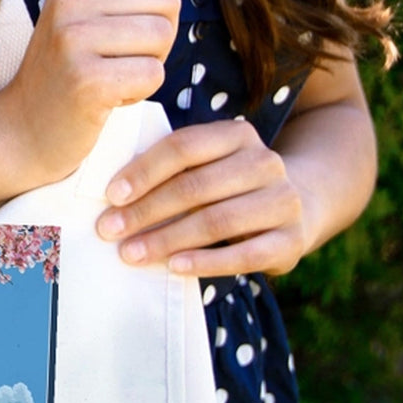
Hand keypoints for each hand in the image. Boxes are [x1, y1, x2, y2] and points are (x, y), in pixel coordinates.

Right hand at [0, 0, 179, 185]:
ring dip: (150, 66)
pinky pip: (153, 75)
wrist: (22, 133)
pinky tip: (111, 99)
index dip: (154, 4)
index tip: (123, 34)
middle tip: (123, 61)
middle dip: (159, 38)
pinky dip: (141, 93)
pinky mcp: (87, 82)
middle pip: (166, 0)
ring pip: (162, 36)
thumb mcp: (74, 19)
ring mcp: (74, 43)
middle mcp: (69, 4)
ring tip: (115, 79)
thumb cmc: (61, 78)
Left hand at [97, 120, 309, 275]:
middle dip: (146, 211)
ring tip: (131, 253)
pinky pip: (245, 254)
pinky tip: (174, 267)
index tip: (110, 196)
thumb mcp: (203, 168)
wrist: (294, 209)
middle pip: (195, 186)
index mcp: (238, 135)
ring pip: (217, 221)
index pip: (184, 147)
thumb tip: (112, 197)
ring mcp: (283, 200)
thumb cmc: (225, 190)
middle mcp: (265, 162)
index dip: (144, 171)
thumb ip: (168, 172)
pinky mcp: (292, 240)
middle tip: (108, 230)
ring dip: (167, 239)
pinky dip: (206, 262)